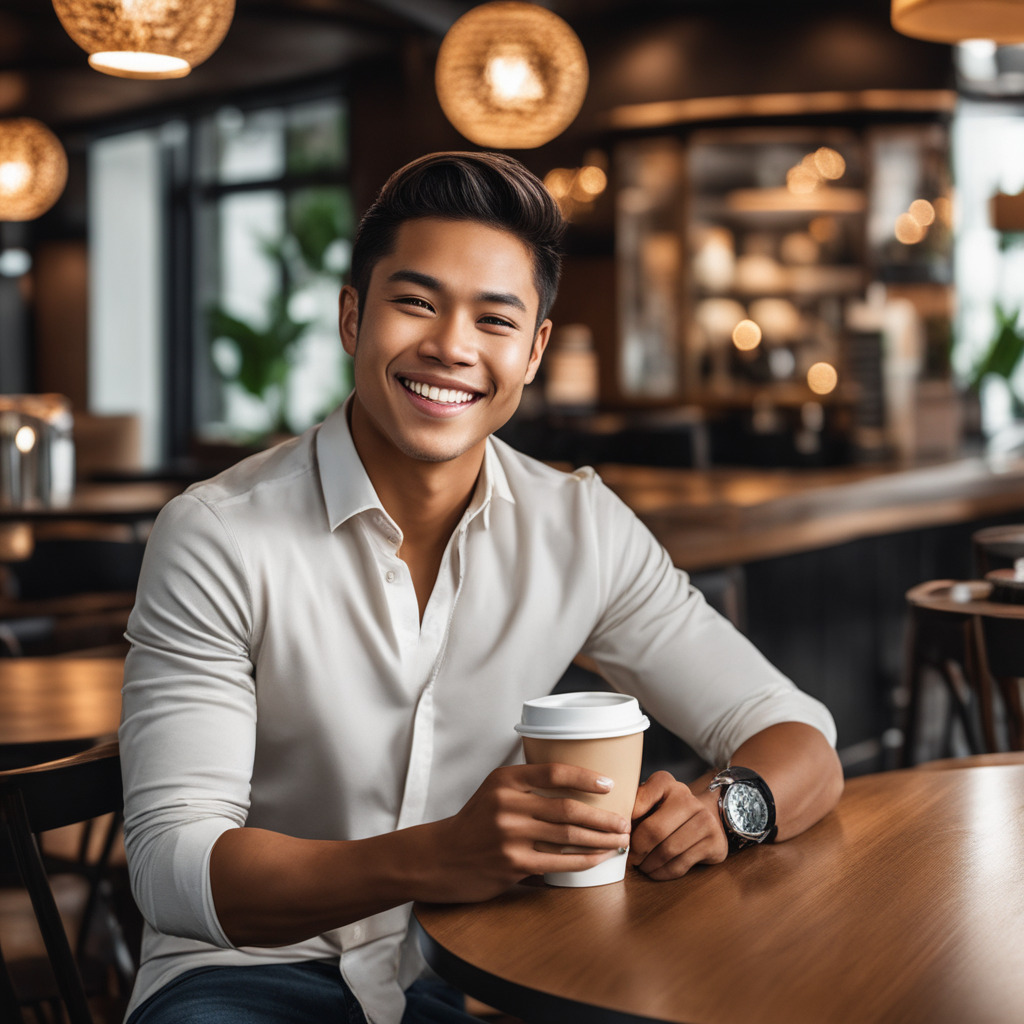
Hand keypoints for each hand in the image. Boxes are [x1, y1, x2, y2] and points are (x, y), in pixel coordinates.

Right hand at [421, 763, 631, 902]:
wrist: (440, 857)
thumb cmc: (474, 824)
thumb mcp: (494, 792)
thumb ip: (527, 789)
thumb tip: (576, 791)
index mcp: (505, 779)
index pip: (554, 772)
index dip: (586, 777)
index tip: (610, 785)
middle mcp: (507, 803)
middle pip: (567, 807)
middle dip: (603, 816)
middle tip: (624, 821)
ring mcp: (509, 834)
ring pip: (568, 834)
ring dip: (600, 839)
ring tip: (619, 840)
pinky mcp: (512, 863)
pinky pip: (558, 861)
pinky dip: (584, 860)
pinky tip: (598, 858)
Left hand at [628, 770, 727, 879]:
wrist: (709, 815)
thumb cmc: (669, 810)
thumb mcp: (650, 800)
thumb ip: (633, 806)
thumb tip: (614, 825)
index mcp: (667, 783)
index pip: (641, 800)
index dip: (626, 822)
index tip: (619, 834)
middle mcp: (689, 799)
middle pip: (655, 831)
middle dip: (637, 849)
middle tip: (629, 858)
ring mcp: (705, 821)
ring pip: (668, 851)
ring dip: (649, 864)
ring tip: (641, 866)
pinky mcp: (714, 843)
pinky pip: (681, 864)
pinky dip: (662, 872)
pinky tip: (654, 870)